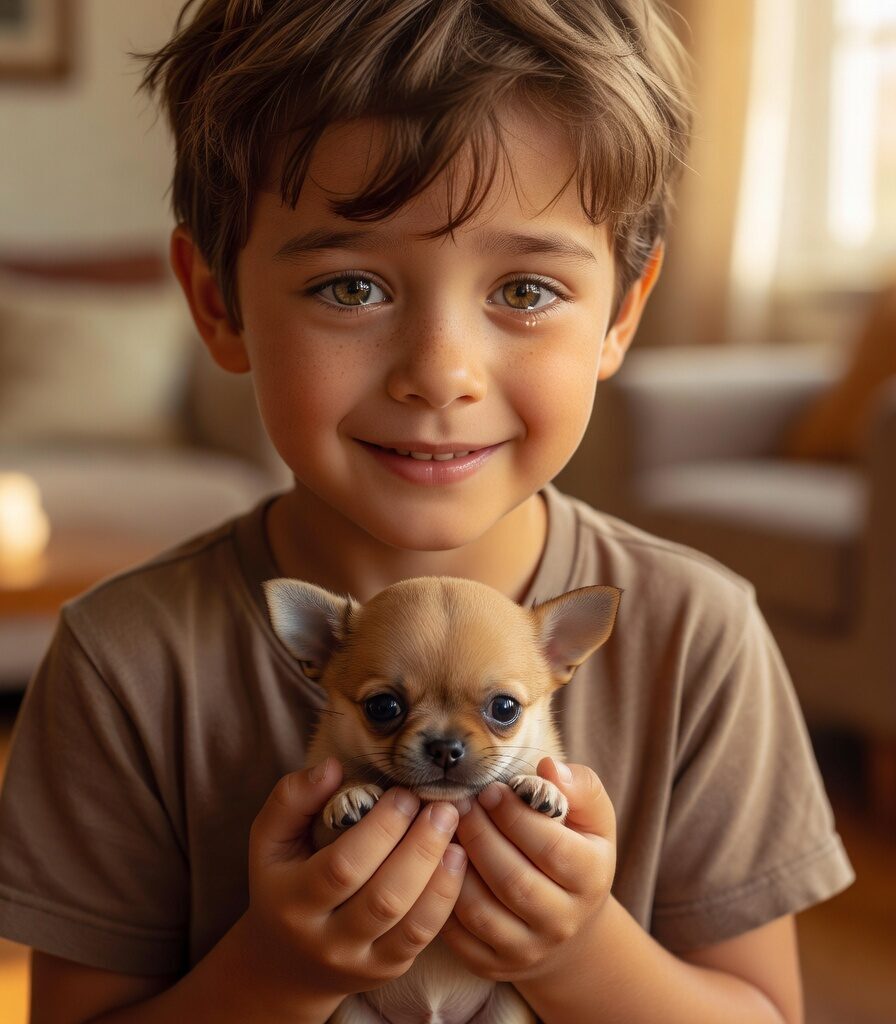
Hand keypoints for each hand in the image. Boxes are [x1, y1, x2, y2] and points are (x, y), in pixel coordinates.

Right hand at [242, 758, 467, 1013]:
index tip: (404, 793)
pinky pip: (423, 937)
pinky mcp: (387, 969)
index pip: (344, 867)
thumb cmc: (281, 881)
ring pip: (410, 924)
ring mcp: (359, 962)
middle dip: (420, 848)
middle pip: (383, 898)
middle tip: (442, 807)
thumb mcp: (270, 839)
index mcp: (292, 902)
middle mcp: (325, 940)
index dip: (380, 828)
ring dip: (441, 874)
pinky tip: (457, 861)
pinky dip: (446, 898)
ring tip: (455, 832)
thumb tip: (331, 767)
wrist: (287, 962)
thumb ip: (292, 799)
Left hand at [441, 757, 614, 984]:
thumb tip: (549, 769)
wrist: (569, 923)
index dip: (515, 816)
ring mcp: (528, 949)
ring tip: (444, 831)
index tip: (491, 790)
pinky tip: (438, 865)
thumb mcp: (592, 818)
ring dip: (455, 866)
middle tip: (460, 805)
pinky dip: (442, 898)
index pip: (551, 848)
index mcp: (591, 878)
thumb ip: (579, 787)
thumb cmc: (576, 851)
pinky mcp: (494, 964)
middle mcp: (563, 921)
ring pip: (481, 910)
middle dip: (479, 835)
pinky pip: (458, 936)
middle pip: (513, 880)